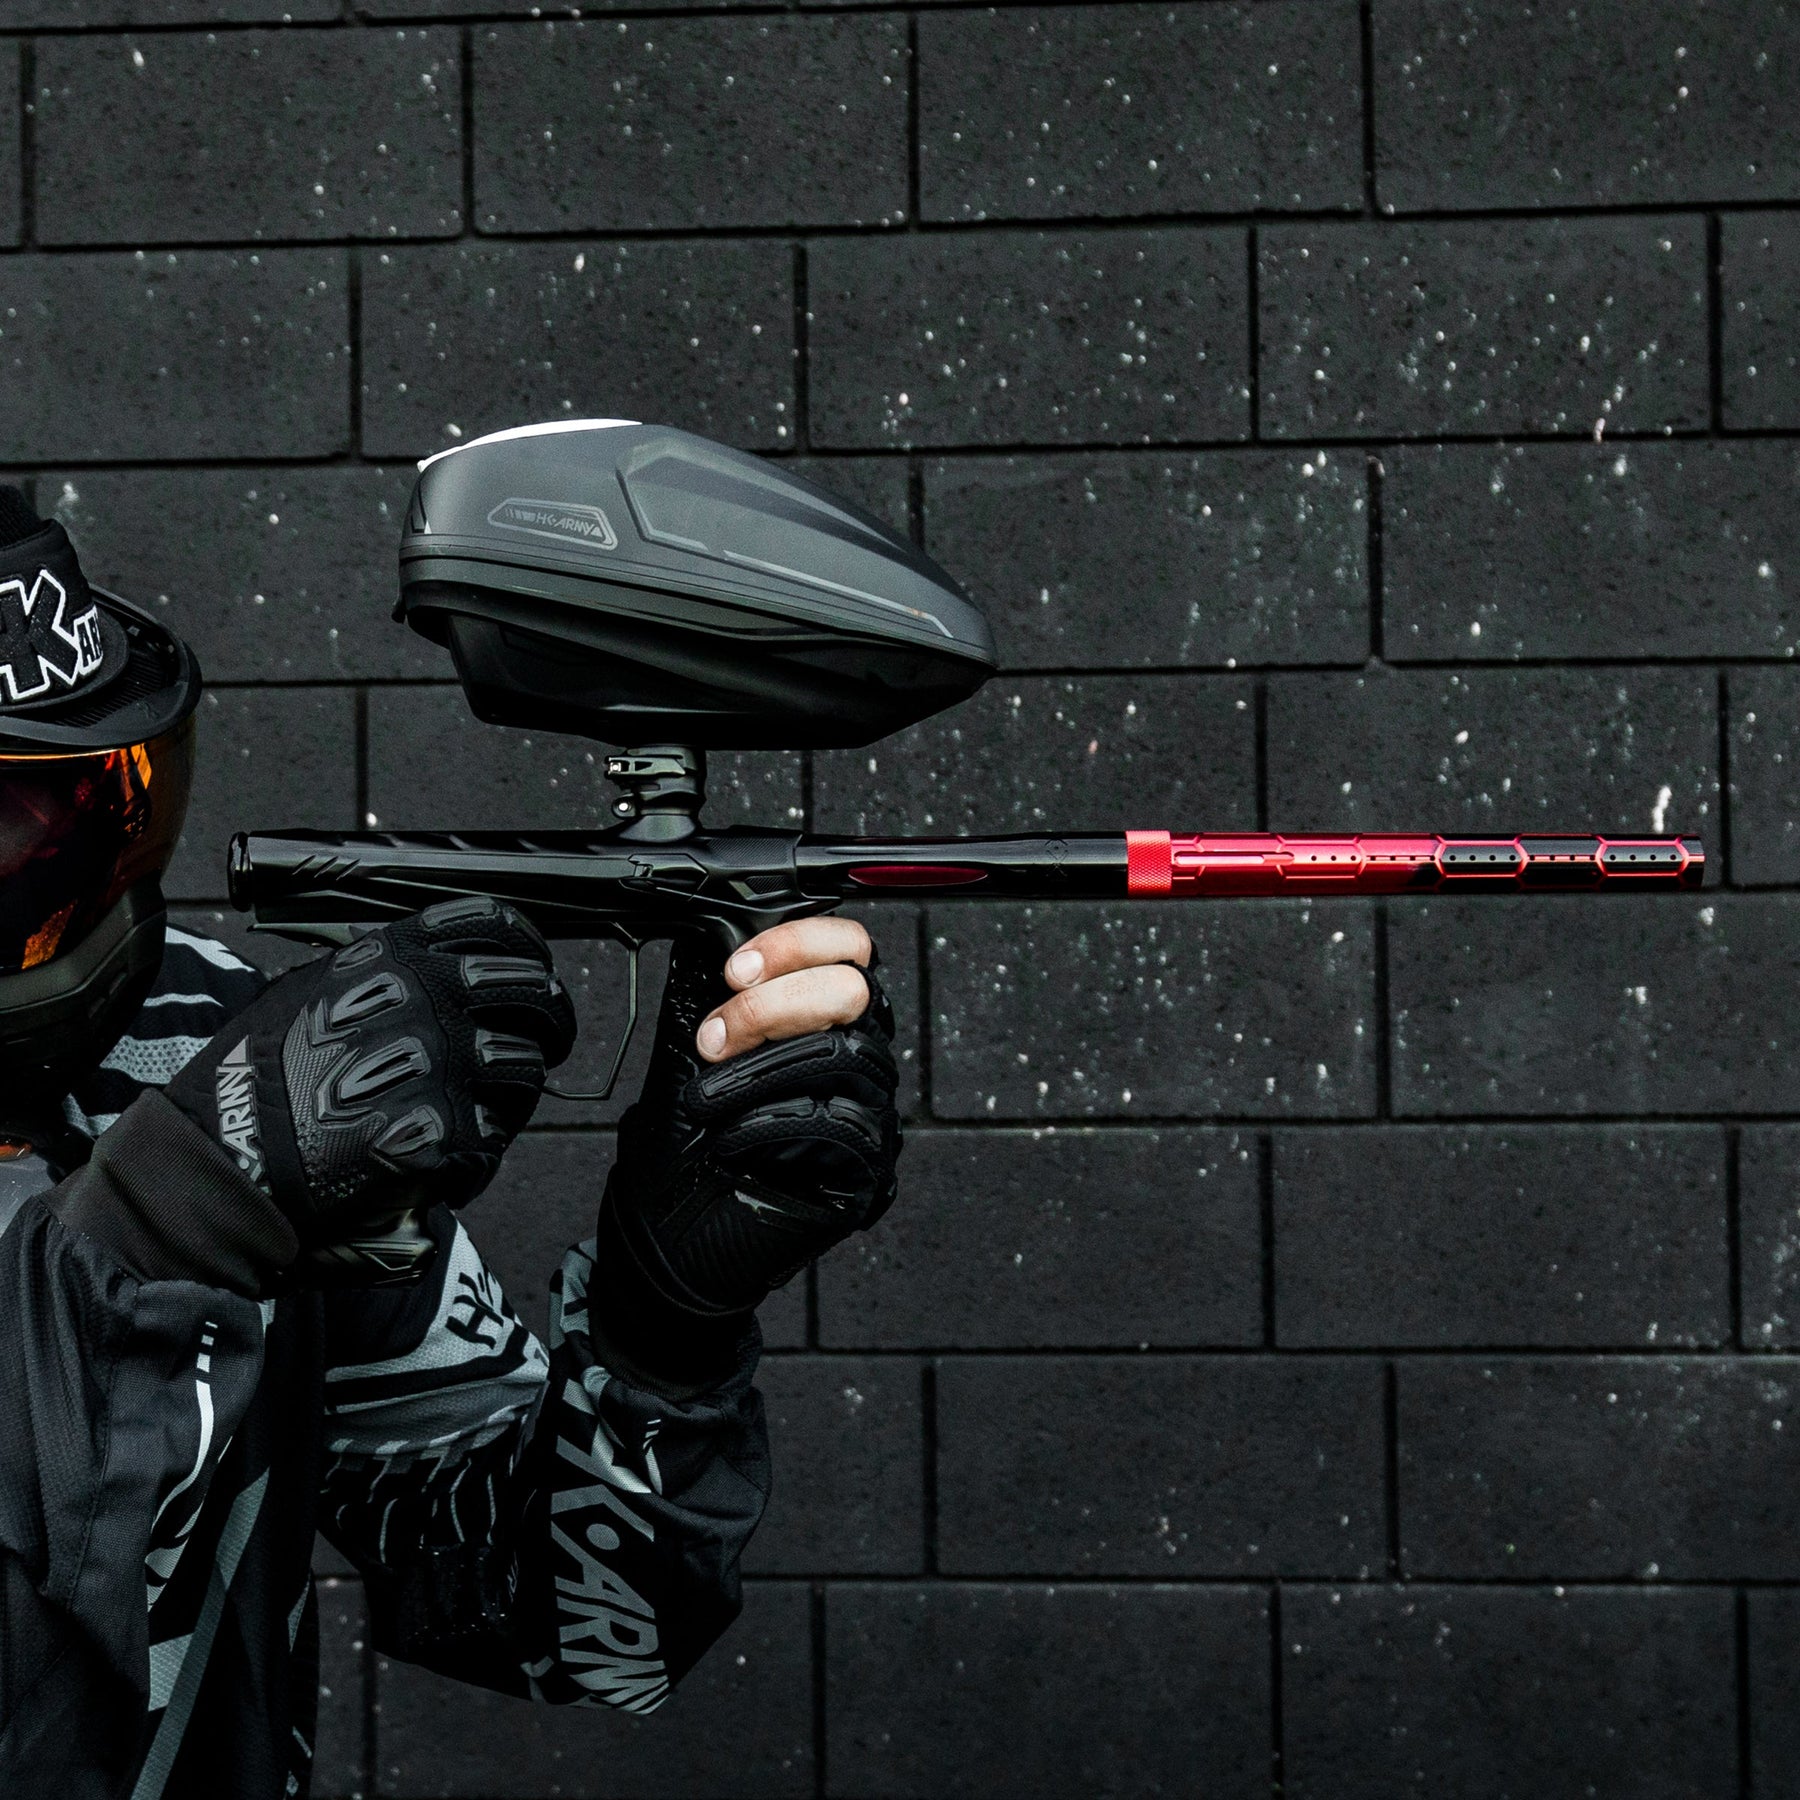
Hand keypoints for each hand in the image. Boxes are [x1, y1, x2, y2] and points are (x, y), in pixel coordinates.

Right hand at [166, 897, 575, 1283]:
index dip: (528, 948)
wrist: (221, 1159)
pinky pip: (491, 1140)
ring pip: (526, 1070)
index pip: (495, 925)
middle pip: (533, 993)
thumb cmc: (259, 1078)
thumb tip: (457, 964)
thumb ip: (388, 973)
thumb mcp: (315, 989)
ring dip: (513, 1094)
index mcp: (393, 957)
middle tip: (548, 1041)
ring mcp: (436, 1067)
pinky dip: (472, 1157)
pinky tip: (433, 1162)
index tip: (536, 968)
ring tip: (476, 1112)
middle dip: (553, 1020)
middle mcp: (423, 1001)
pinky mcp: (439, 1134)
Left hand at [592, 917, 901, 1394]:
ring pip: (850, 1053)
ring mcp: (868, 1114)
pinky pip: (842, 1123)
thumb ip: (712, 994)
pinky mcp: (865, 1170)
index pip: (851, 950)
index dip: (799, 942)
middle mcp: (856, 1060)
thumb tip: (713, 934)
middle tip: (715, 1037)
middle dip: (775, 1002)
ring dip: (764, 1061)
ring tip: (708, 1091)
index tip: (734, 969)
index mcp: (823, 1019)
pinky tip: (730, 1136)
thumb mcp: (687, 1051)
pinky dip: (771, 1118)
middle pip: (857, 991)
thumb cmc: (682, 1152)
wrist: (668, 1242)